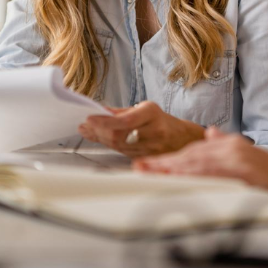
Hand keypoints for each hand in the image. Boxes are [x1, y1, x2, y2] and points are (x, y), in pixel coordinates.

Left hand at [78, 101, 203, 157]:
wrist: (182, 138)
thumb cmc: (160, 120)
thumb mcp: (145, 109)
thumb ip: (122, 112)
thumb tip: (100, 111)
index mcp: (152, 114)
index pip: (126, 120)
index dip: (106, 121)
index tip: (89, 118)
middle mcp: (153, 131)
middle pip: (119, 135)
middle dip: (98, 130)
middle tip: (84, 125)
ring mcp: (150, 147)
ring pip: (118, 145)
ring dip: (100, 138)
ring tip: (87, 130)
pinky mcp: (146, 158)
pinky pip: (122, 152)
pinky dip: (108, 144)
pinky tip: (100, 138)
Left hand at [133, 127, 267, 191]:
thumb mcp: (246, 151)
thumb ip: (225, 142)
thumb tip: (208, 132)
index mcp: (229, 145)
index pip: (193, 150)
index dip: (171, 157)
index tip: (151, 163)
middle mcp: (229, 149)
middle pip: (190, 156)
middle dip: (164, 163)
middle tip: (142, 167)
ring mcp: (235, 160)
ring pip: (196, 164)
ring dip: (172, 169)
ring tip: (152, 173)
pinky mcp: (240, 173)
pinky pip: (211, 175)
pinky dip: (192, 177)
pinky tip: (178, 180)